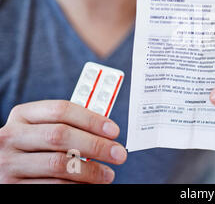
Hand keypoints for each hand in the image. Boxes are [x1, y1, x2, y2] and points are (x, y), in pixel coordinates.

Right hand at [0, 100, 126, 183]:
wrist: (1, 170)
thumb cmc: (32, 146)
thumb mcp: (42, 129)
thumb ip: (69, 125)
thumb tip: (106, 131)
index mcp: (23, 115)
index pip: (61, 110)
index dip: (91, 119)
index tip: (114, 131)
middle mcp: (11, 137)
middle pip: (60, 136)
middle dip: (95, 145)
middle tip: (118, 154)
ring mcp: (8, 164)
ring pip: (58, 164)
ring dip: (90, 171)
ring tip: (108, 174)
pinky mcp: (11, 187)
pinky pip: (51, 186)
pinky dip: (76, 186)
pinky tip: (89, 184)